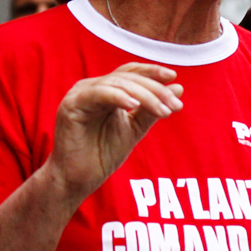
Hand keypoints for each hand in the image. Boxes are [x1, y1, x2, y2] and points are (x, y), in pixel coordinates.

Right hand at [46, 62, 182, 201]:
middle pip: (126, 77)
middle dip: (154, 89)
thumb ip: (152, 110)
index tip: (174, 77)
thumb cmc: (102, 154)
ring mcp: (80, 94)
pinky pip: (99, 94)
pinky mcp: (71, 105)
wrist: (79, 179)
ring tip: (163, 110)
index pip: (130, 72)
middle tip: (175, 104)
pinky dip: (118, 96)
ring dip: (144, 95)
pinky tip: (134, 105)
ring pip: (117, 84)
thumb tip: (178, 87)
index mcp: (104, 90)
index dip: (151, 71)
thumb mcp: (134, 129)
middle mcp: (91, 87)